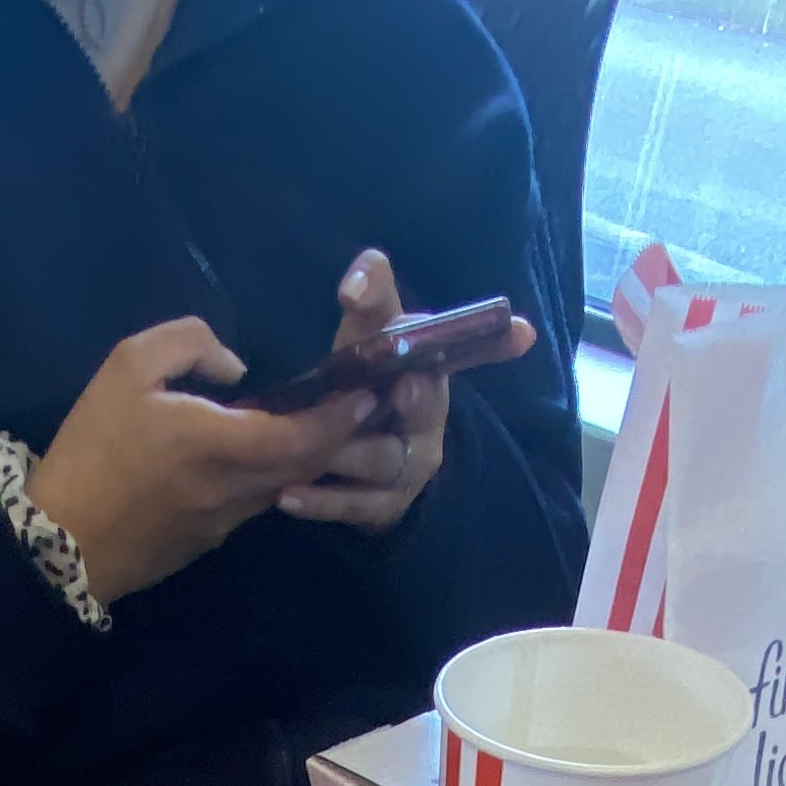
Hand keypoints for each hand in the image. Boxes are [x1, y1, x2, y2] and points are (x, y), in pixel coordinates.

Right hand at [26, 319, 377, 607]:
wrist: (60, 543)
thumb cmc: (93, 449)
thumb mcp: (128, 368)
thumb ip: (190, 344)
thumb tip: (235, 366)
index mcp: (224, 444)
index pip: (306, 434)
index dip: (341, 414)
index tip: (364, 390)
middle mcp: (238, 489)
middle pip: (307, 465)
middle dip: (338, 436)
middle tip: (357, 405)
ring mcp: (225, 522)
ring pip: (282, 486)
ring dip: (305, 458)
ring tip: (316, 424)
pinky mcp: (207, 541)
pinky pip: (251, 502)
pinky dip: (270, 476)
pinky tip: (261, 455)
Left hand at [276, 249, 536, 535]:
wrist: (355, 454)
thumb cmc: (364, 378)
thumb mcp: (369, 333)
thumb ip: (370, 295)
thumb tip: (359, 277)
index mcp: (430, 370)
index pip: (456, 352)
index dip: (486, 345)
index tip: (500, 339)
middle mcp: (427, 420)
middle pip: (422, 410)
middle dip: (412, 402)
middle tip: (396, 392)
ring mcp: (407, 468)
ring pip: (381, 460)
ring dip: (345, 453)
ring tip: (306, 451)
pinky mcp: (382, 507)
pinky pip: (353, 507)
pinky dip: (319, 502)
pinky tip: (284, 495)